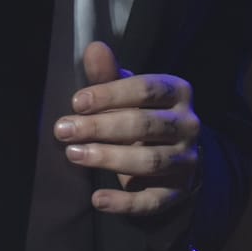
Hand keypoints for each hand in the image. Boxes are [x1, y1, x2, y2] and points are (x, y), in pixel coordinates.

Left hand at [52, 41, 199, 215]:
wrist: (177, 154)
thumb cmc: (144, 114)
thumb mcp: (129, 92)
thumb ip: (110, 75)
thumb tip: (93, 48)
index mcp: (178, 92)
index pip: (146, 90)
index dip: (110, 94)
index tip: (76, 102)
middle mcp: (188, 125)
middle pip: (144, 125)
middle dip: (100, 127)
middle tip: (63, 130)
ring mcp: (186, 160)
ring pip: (149, 162)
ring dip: (108, 158)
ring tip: (73, 154)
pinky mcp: (178, 192)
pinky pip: (153, 201)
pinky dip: (125, 202)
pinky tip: (97, 199)